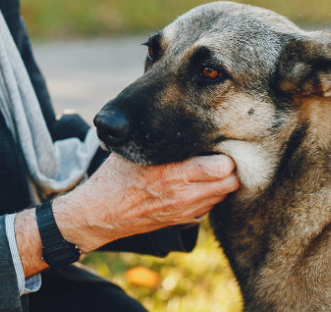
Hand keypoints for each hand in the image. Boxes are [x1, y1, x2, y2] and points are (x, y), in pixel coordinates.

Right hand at [53, 153, 239, 252]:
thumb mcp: (134, 150)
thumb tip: (176, 110)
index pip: (222, 166)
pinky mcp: (182, 221)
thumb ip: (158, 137)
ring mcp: (185, 210)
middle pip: (230, 182)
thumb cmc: (115, 176)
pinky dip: (211, 195)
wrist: (100, 213)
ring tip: (211, 169)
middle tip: (220, 155)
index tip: (218, 143)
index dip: (226, 153)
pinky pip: (210, 207)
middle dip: (229, 167)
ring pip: (224, 195)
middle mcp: (184, 194)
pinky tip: (198, 184)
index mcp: (174, 173)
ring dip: (222, 182)